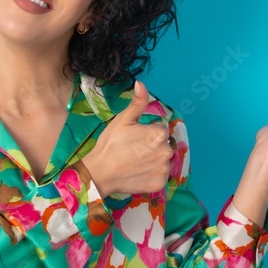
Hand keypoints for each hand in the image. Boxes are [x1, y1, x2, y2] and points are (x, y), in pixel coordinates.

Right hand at [81, 80, 173, 195]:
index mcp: (159, 134)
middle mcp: (167, 152)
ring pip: (163, 160)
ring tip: (135, 161)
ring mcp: (164, 170)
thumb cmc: (111, 143)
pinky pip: (160, 175)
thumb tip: (141, 83)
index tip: (135, 137)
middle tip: (134, 149)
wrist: (100, 172)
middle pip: (164, 144)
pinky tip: (138, 172)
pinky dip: (152, 174)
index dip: (148, 131)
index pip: (161, 129)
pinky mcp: (160, 184)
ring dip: (153, 159)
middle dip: (152, 145)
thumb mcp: (123, 119)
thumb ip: (138, 102)